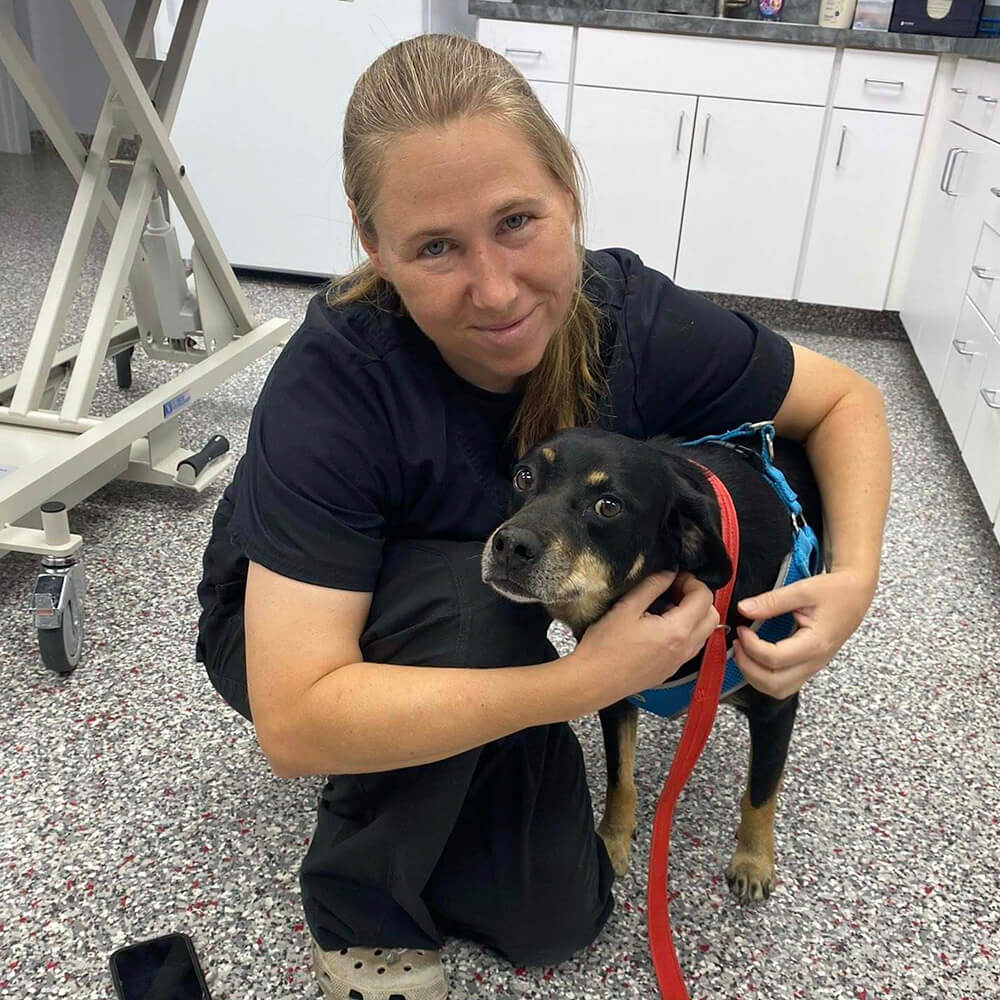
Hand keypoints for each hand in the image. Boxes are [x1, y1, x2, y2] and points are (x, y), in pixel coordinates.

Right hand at [572, 570, 719, 708]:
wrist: (594, 681)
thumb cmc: (605, 647)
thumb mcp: (626, 608)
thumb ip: (652, 586)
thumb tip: (669, 573)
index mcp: (677, 631)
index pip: (704, 598)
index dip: (691, 581)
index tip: (674, 577)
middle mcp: (685, 649)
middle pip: (712, 615)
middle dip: (698, 597)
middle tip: (674, 589)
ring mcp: (679, 662)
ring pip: (704, 632)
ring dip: (693, 614)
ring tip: (666, 606)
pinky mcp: (671, 670)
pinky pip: (691, 646)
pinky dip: (685, 630)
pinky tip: (659, 626)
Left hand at [733, 568, 876, 698]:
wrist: (856, 594)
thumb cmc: (836, 591)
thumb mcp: (803, 589)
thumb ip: (771, 601)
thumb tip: (744, 609)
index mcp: (815, 644)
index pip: (774, 659)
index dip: (751, 646)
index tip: (742, 629)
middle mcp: (815, 661)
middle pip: (774, 684)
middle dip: (748, 667)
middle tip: (738, 644)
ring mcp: (813, 666)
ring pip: (779, 689)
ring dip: (755, 676)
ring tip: (745, 651)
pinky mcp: (810, 665)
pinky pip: (785, 683)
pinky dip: (765, 676)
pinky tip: (756, 655)